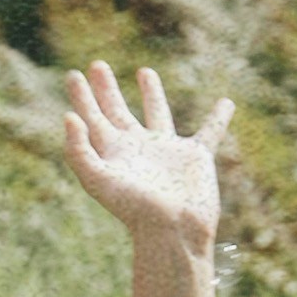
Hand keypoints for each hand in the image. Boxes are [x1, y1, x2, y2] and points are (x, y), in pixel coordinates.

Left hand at [62, 61, 227, 258]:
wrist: (173, 231)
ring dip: (151, 93)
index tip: (73, 74)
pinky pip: (210, 131)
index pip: (92, 118)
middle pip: (117, 112)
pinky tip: (227, 103)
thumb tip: (69, 116)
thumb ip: (79, 150)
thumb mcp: (98, 180)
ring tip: (144, 71)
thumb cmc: (133, 209)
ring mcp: (167, 151)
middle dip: (107, 90)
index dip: (82, 97)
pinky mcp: (196, 157)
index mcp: (114, 153)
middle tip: (97, 65)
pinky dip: (219, 118)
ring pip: (157, 114)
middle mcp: (138, 149)